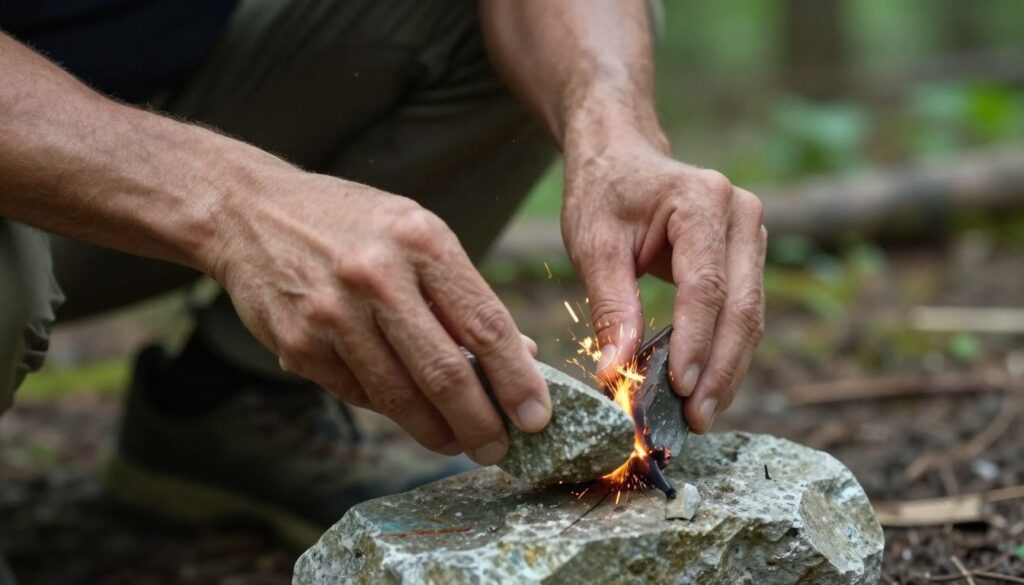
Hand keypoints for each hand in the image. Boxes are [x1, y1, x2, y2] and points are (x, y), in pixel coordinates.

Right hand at [206, 167, 550, 463]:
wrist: (250, 212)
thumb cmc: (351, 224)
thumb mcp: (416, 234)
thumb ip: (464, 294)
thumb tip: (519, 354)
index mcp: (420, 240)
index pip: (485, 325)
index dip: (517, 380)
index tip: (537, 416)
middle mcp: (377, 276)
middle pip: (444, 373)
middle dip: (481, 424)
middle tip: (500, 450)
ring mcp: (333, 314)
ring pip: (399, 397)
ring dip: (437, 432)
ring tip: (459, 442)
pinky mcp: (299, 345)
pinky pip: (359, 394)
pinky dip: (389, 409)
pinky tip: (406, 410)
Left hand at [562, 138, 765, 433]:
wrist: (621, 157)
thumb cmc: (603, 194)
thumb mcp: (594, 245)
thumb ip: (611, 307)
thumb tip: (617, 372)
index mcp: (702, 200)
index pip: (706, 284)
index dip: (695, 341)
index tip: (680, 390)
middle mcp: (741, 214)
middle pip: (741, 306)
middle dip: (719, 369)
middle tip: (696, 421)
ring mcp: (752, 234)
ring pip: (750, 316)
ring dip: (727, 369)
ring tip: (700, 416)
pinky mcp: (748, 256)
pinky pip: (743, 312)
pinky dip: (725, 353)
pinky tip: (705, 388)